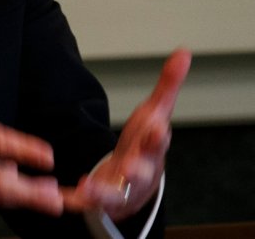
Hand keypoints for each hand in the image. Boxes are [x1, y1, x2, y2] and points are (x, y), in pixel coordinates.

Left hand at [62, 48, 191, 220]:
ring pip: (114, 193)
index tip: (158, 129)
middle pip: (141, 172)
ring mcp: (119, 187)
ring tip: (90, 185)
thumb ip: (168, 84)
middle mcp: (139, 171)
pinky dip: (79, 200)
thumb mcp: (155, 112)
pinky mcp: (99, 199)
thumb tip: (184, 51)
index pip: (158, 142)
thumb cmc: (145, 144)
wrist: (135, 185)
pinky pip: (88, 202)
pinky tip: (70, 194)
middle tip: (131, 167)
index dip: (158, 137)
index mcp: (151, 148)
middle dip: (137, 170)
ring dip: (103, 190)